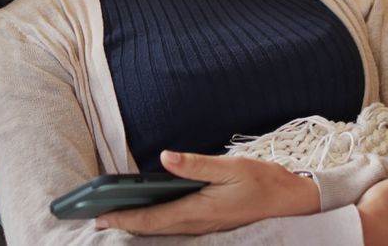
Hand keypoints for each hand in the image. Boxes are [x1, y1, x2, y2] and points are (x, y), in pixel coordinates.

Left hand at [95, 150, 319, 234]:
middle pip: (151, 229)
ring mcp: (204, 227)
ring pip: (163, 230)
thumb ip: (196, 164)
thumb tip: (166, 158)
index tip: (99, 217)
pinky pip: (175, 227)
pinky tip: (148, 213)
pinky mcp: (210, 223)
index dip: (122, 219)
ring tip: (114, 216)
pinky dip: (156, 223)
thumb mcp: (231, 167)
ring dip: (138, 224)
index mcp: (197, 211)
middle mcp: (197, 224)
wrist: (293, 201)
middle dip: (123, 224)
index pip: (150, 219)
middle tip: (95, 218)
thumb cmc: (263, 182)